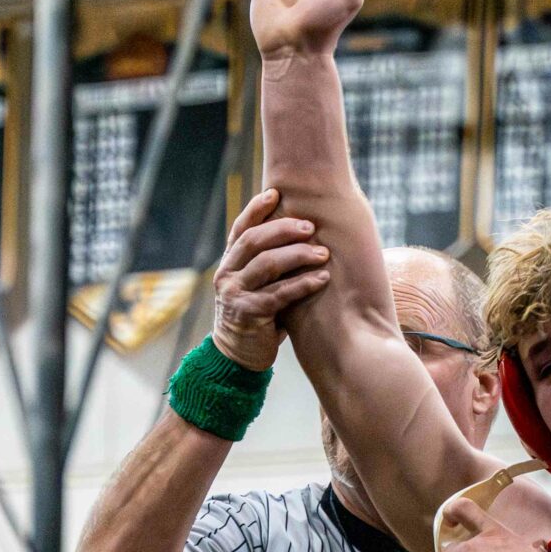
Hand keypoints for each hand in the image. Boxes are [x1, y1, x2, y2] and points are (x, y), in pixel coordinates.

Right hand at [210, 186, 330, 369]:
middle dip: (284, 229)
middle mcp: (227, 274)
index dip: (257, 209)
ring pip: (267, 264)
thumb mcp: (258, 286)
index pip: (241, 229)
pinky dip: (303, 284)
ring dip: (298, 255)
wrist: (239, 357)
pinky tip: (322, 279)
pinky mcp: (249, 314)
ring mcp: (235, 294)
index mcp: (229, 263)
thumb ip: (269, 264)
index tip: (276, 193)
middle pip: (255, 240)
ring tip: (322, 253)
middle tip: (310, 226)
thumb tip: (303, 235)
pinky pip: (279, 294)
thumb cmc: (257, 317)